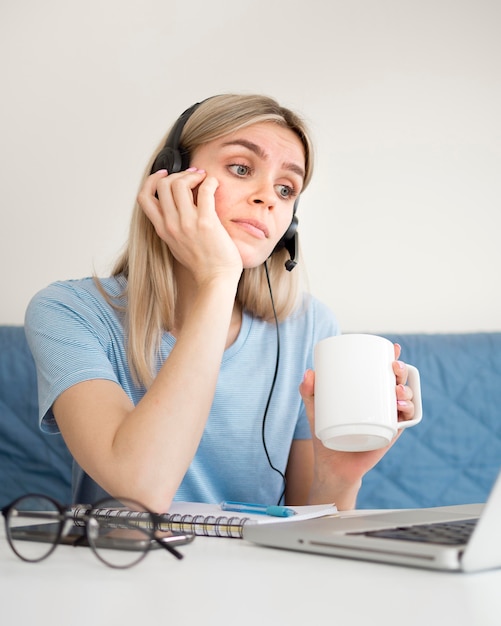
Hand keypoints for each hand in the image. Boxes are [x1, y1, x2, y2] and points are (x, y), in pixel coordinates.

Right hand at [137, 168, 242, 284]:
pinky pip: (205, 190)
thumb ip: (172, 227)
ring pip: (179, 184)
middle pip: (162, 185)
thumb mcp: (177, 245)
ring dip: (192, 175)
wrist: (216, 280)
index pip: (144, 197)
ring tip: (203, 179)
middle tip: (192, 175)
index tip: (163, 174)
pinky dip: (210, 182)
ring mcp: (187, 223)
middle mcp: (171, 225)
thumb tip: (175, 208)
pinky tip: (214, 185)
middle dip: (177, 174)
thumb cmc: (202, 265)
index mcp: (162, 229)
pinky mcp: (206, 222)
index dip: (152, 180)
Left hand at [299, 343, 415, 507]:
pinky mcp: (390, 433)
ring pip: (406, 398)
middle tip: (393, 367)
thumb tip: (309, 372)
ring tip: (396, 390)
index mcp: (367, 393)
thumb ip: (308, 391)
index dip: (392, 358)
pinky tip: (401, 408)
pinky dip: (408, 411)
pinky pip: (406, 420)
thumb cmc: (324, 434)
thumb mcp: (315, 409)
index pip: (382, 372)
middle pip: (398, 382)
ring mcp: (387, 418)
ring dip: (406, 390)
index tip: (393, 348)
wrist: (332, 467)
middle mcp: (380, 403)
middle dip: (401, 371)